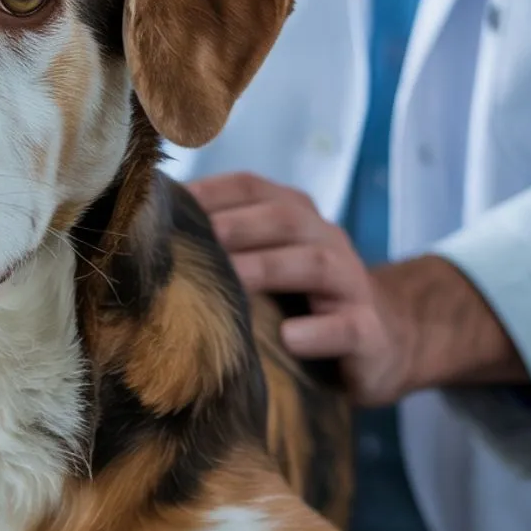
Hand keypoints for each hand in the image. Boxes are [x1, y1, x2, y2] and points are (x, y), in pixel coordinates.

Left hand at [187, 172, 410, 405]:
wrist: (385, 342)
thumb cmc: (302, 300)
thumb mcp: (265, 267)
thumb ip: (223, 248)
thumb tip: (145, 242)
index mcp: (294, 217)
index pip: (252, 188)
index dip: (211, 190)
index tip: (165, 202)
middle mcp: (324, 239)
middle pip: (284, 218)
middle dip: (238, 224)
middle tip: (194, 240)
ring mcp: (350, 284)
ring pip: (315, 262)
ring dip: (269, 268)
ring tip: (232, 280)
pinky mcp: (368, 331)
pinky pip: (348, 326)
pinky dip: (319, 331)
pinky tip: (289, 339)